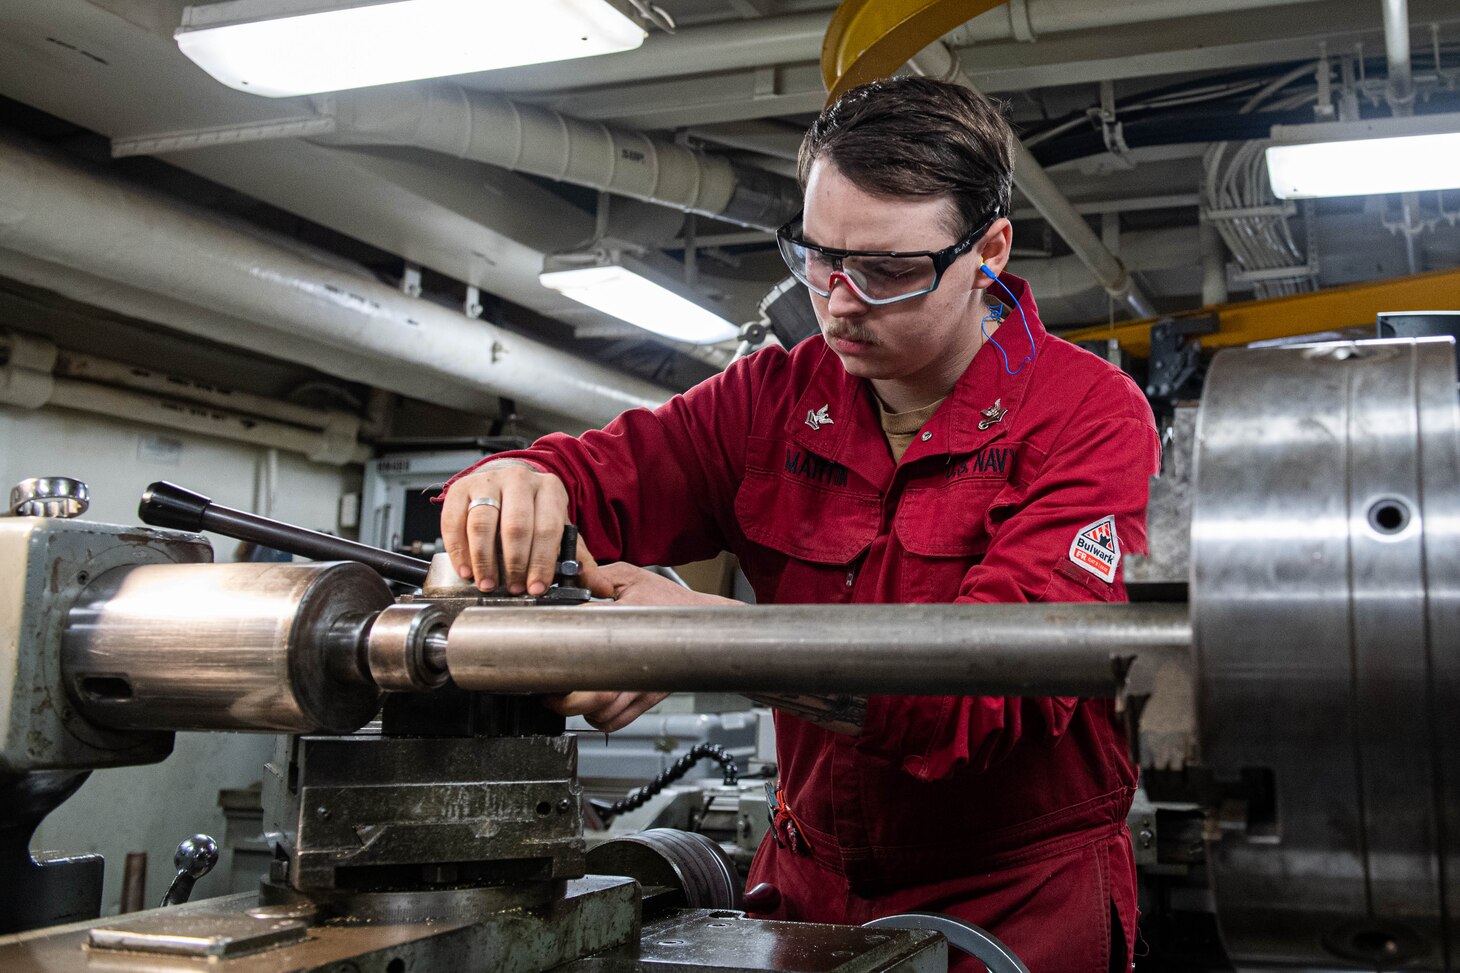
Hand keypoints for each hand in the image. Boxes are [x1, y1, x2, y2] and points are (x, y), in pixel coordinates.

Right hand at [440, 459, 603, 595]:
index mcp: (549, 489)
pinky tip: (466, 569)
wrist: (505, 483)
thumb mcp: (558, 528)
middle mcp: (518, 480)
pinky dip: (459, 549)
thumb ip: (578, 559)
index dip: (542, 561)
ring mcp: (487, 482)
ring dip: (484, 559)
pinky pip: (455, 521)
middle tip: (512, 588)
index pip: (547, 528)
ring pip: (483, 523)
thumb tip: (600, 588)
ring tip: (488, 583)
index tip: (536, 587)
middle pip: (515, 526)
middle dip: (514, 563)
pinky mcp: (460, 489)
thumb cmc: (533, 511)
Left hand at [542, 562, 742, 730]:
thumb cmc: (668, 601)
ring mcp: (641, 683)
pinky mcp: (647, 696)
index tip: (544, 653)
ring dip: (579, 710)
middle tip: (550, 689)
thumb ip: (600, 576)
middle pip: (592, 695)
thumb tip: (572, 581)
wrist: (702, 623)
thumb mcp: (631, 577)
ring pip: (602, 713)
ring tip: (567, 696)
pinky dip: (598, 720)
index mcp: (626, 622)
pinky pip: (616, 721)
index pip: (584, 639)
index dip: (558, 650)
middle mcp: (634, 659)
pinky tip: (591, 706)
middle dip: (563, 698)